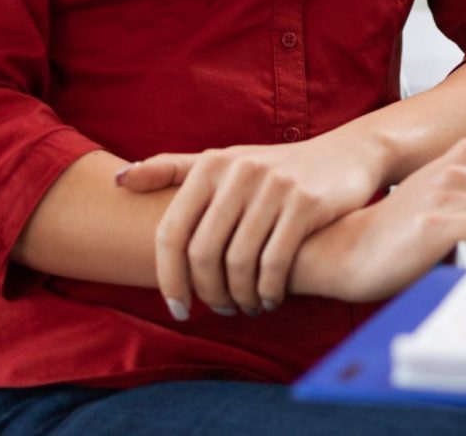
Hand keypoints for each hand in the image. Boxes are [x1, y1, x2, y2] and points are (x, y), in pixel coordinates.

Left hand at [114, 132, 390, 318]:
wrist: (347, 155)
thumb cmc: (276, 168)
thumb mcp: (226, 160)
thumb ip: (172, 169)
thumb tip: (118, 182)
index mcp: (211, 164)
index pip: (171, 233)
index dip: (168, 278)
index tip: (176, 308)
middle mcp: (239, 171)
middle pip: (203, 254)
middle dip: (207, 293)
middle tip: (218, 310)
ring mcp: (274, 186)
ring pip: (239, 263)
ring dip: (239, 297)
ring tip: (245, 307)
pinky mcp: (306, 203)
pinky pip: (275, 264)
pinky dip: (267, 292)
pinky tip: (269, 299)